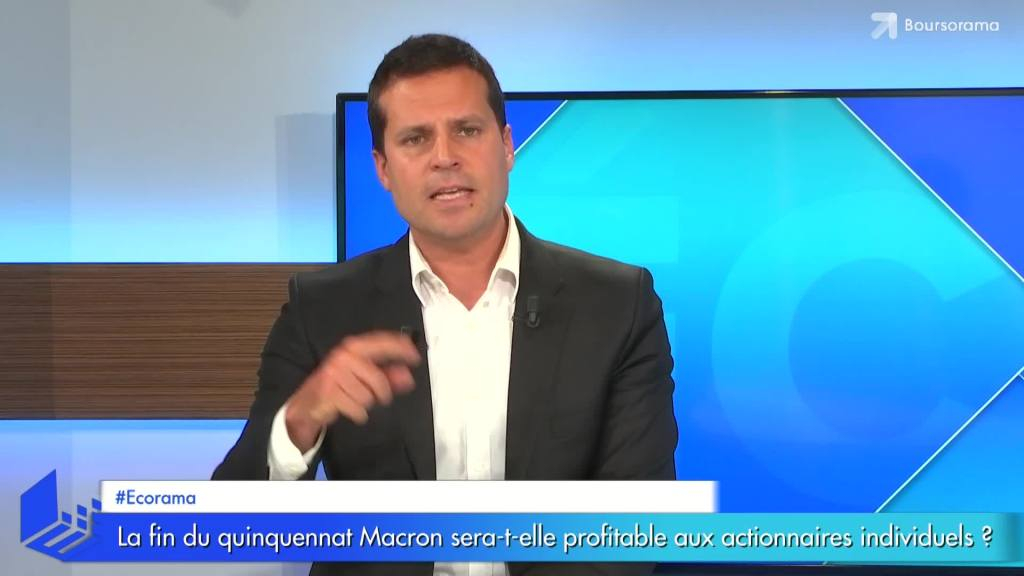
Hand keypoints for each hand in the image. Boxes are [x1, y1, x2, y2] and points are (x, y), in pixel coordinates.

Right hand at [284, 331, 420, 450]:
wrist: (306, 404)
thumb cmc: (337, 387)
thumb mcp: (363, 378)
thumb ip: (388, 375)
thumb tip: (407, 376)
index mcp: (352, 348)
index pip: (381, 342)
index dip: (400, 347)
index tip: (414, 355)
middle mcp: (343, 356)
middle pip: (378, 379)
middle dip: (381, 393)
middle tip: (374, 396)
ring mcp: (334, 373)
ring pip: (369, 396)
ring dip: (366, 403)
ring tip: (353, 400)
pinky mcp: (329, 391)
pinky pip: (358, 408)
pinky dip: (357, 413)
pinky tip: (347, 408)